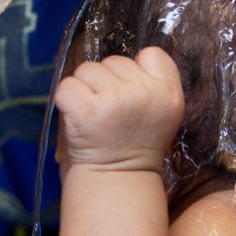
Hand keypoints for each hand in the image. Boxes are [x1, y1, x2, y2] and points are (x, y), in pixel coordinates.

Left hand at [54, 47, 183, 173]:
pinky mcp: (86, 110)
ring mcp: (115, 100)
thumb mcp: (163, 112)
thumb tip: (127, 58)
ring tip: (95, 115)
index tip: (131, 91)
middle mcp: (144, 93)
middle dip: (107, 81)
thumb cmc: (136, 143)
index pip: (152, 54)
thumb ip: (153, 82)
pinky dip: (66, 99)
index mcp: (169, 94)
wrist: (119, 181)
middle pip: (114, 60)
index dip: (136, 69)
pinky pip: (66, 85)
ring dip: (85, 88)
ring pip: (87, 69)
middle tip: (110, 112)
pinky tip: (78, 118)